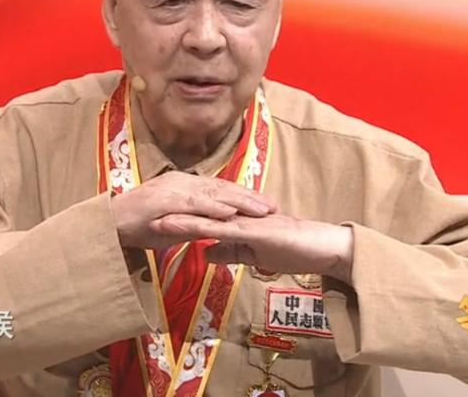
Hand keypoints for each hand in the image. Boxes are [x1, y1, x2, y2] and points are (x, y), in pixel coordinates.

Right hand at [110, 171, 275, 249]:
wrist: (109, 223)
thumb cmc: (139, 225)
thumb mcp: (174, 225)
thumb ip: (194, 224)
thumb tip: (215, 229)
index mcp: (186, 186)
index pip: (221, 189)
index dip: (244, 196)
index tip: (266, 205)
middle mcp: (183, 182)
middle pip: (223, 188)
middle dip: (250, 197)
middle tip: (273, 207)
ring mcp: (174, 189)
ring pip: (213, 194)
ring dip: (239, 202)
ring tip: (260, 210)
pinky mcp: (165, 200)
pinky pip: (194, 204)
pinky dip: (213, 208)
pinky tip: (230, 213)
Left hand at [150, 213, 354, 282]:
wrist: (323, 248)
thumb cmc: (294, 251)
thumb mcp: (254, 256)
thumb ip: (230, 252)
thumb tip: (205, 253)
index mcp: (237, 220)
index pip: (202, 216)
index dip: (178, 216)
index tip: (152, 217)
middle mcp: (238, 215)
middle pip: (198, 212)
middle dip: (171, 213)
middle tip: (144, 214)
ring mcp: (244, 221)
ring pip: (204, 216)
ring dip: (178, 217)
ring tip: (152, 219)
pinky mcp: (251, 231)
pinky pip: (219, 228)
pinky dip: (197, 227)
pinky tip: (180, 228)